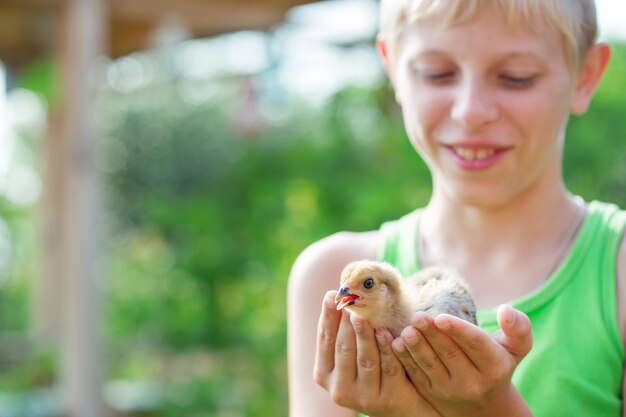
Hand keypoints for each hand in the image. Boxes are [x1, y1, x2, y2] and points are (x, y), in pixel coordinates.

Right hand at [314, 291, 441, 416]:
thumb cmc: (370, 369)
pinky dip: (388, 349)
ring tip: (365, 314)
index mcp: (324, 375)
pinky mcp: (387, 400)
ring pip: (365, 359)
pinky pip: (388, 369)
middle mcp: (339, 390)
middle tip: (350, 301)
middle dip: (347, 322)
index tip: (331, 295)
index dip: (328, 317)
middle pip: (344, 349)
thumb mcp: (350, 353)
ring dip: (366, 334)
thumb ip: (341, 332)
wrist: (399, 402)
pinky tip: (388, 333)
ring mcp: (363, 398)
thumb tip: (332, 294)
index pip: (325, 341)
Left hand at [392, 305, 532, 416]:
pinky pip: (416, 375)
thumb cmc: (498, 364)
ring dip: (416, 347)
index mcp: (494, 367)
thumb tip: (506, 310)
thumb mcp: (516, 348)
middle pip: (449, 353)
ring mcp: (450, 391)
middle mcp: (473, 382)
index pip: (475, 345)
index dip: (457, 331)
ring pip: (430, 365)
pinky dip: (405, 359)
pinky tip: (396, 343)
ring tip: (408, 330)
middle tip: (417, 316)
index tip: (440, 317)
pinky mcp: (431, 394)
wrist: (485, 404)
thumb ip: (518, 328)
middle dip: (431, 334)